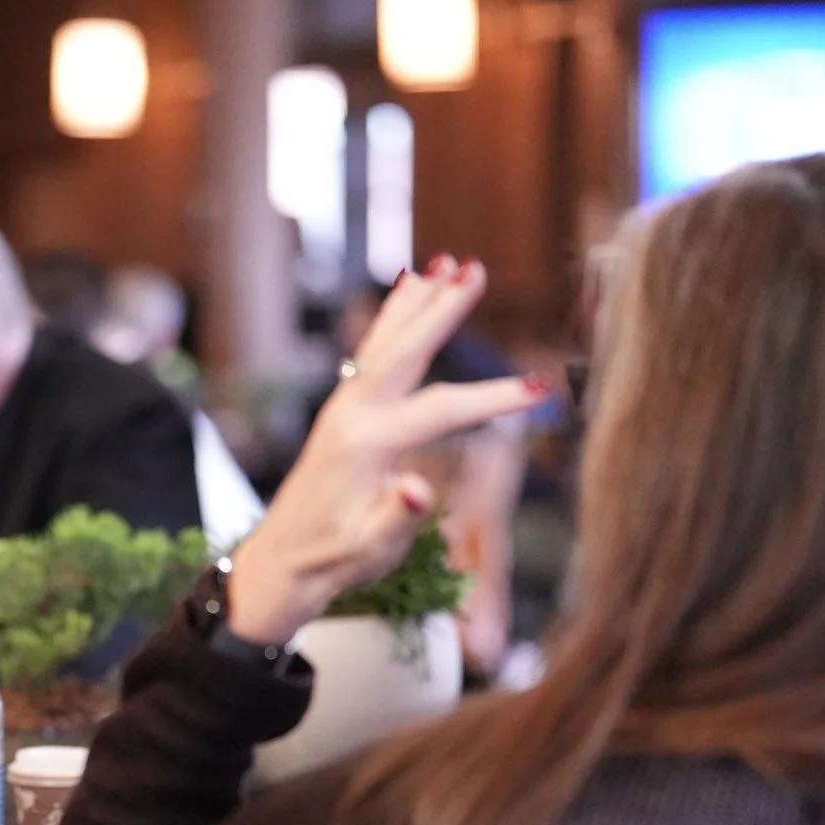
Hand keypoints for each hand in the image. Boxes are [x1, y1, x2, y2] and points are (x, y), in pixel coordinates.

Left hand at [228, 258, 543, 647]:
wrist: (283, 560)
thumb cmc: (334, 558)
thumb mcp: (370, 549)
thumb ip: (396, 518)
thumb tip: (418, 490)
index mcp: (368, 445)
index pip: (442, 410)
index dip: (493, 399)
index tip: (540, 392)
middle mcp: (352, 414)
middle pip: (406, 351)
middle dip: (442, 309)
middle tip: (474, 269)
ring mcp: (344, 408)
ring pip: (385, 342)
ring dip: (417, 302)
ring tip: (445, 263)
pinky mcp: (342, 411)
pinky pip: (372, 352)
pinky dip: (393, 319)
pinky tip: (408, 293)